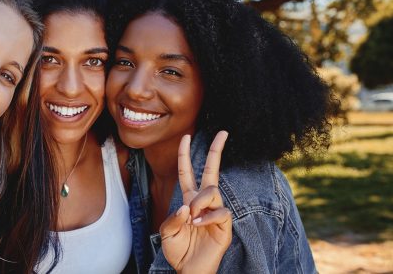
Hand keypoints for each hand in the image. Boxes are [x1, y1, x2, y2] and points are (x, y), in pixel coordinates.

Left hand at [159, 131, 232, 273]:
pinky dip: (208, 217)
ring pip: (212, 191)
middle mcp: (203, 202)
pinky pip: (220, 211)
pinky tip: (199, 225)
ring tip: (192, 218)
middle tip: (222, 132)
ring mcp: (216, 211)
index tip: (185, 137)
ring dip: (199, 201)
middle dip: (216, 150)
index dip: (184, 154)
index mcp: (188, 200)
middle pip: (211, 171)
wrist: (189, 270)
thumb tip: (187, 206)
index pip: (187, 172)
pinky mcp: (225, 224)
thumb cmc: (178, 251)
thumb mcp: (166, 232)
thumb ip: (172, 218)